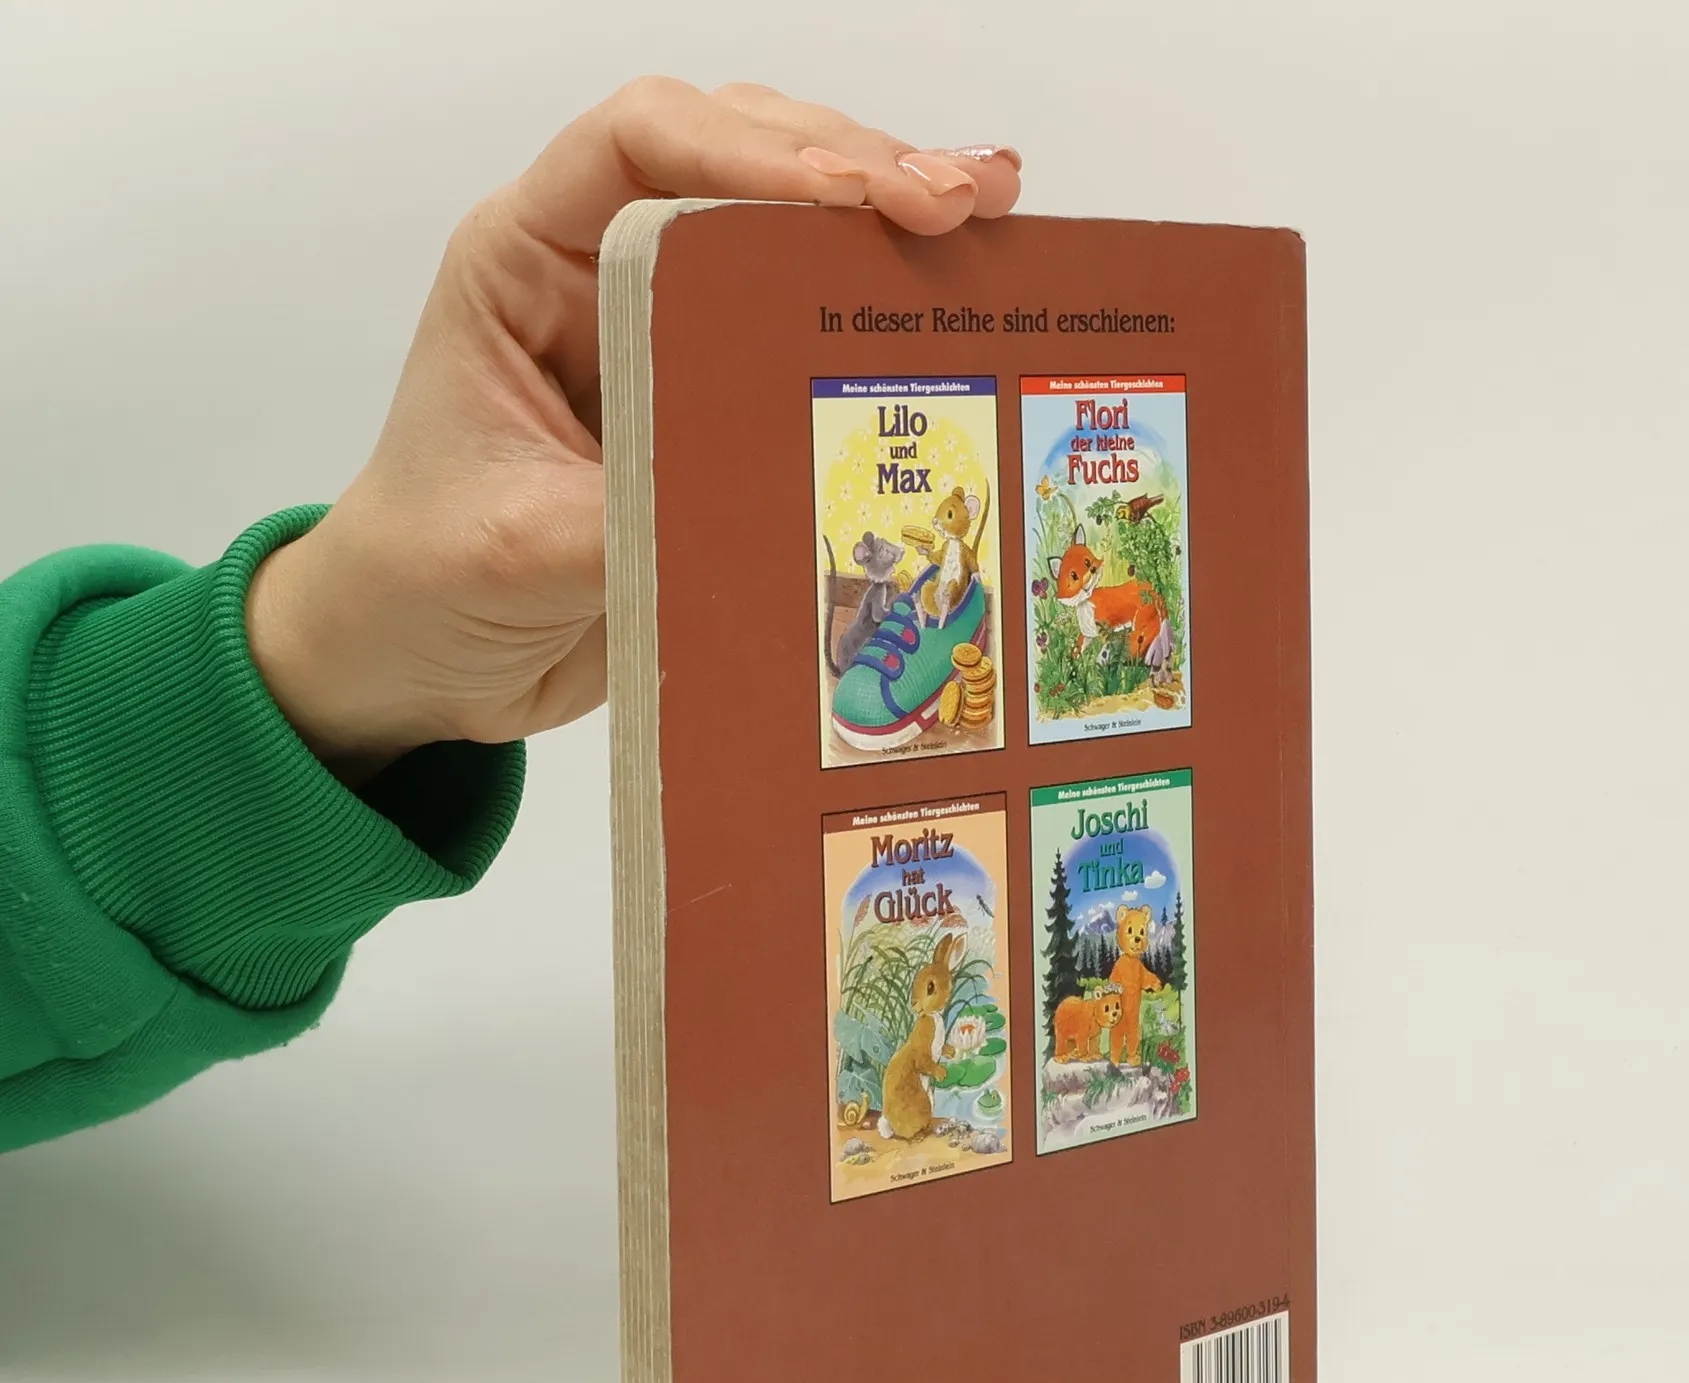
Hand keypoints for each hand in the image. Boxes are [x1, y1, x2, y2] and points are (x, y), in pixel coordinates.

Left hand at [246, 79, 1021, 779]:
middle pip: (738, 153)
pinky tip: (963, 288)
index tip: (851, 197)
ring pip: (787, 224)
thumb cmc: (428, 580)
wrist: (424, 658)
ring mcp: (669, 332)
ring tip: (991, 217)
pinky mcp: (718, 402)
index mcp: (526, 263)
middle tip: (960, 201)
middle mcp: (603, 272)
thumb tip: (771, 503)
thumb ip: (636, 514)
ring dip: (888, 213)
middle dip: (856, 164)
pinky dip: (885, 306)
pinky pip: (810, 330)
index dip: (750, 148)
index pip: (639, 145)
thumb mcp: (520, 551)